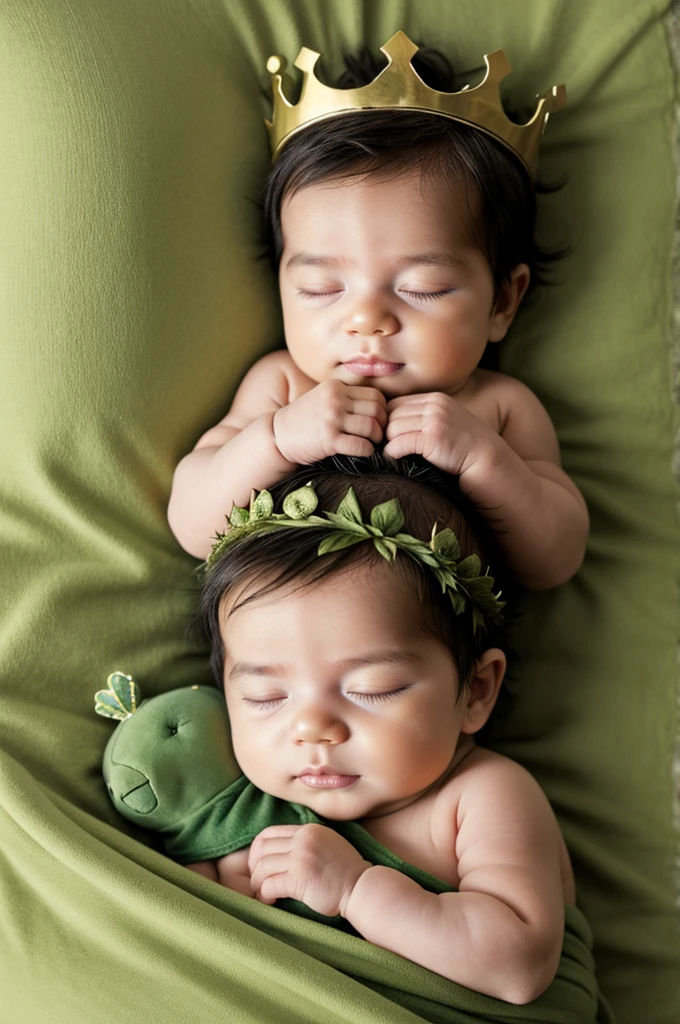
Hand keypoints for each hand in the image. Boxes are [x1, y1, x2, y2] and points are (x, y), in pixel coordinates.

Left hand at [247, 824, 370, 916]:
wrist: (361, 887)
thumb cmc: (344, 870)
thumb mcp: (326, 843)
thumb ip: (305, 841)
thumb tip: (278, 850)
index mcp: (308, 830)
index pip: (268, 833)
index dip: (257, 850)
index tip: (259, 865)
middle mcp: (302, 840)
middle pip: (261, 849)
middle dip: (253, 867)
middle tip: (257, 881)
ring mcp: (301, 858)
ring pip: (262, 867)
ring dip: (257, 883)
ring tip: (263, 893)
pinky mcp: (300, 879)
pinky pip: (269, 884)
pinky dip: (265, 894)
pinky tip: (270, 900)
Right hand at [272, 380, 386, 464]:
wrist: (277, 435)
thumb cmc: (304, 419)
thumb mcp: (323, 398)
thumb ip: (346, 398)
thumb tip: (379, 407)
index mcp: (336, 387)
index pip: (375, 395)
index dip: (383, 410)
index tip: (379, 421)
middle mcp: (335, 399)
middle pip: (377, 410)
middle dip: (382, 424)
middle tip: (378, 435)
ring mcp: (332, 419)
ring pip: (371, 427)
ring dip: (376, 439)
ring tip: (371, 443)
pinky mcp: (329, 440)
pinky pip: (360, 445)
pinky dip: (367, 451)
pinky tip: (364, 452)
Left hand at [383, 392, 497, 476]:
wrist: (486, 460)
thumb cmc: (463, 447)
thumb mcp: (444, 422)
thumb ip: (423, 417)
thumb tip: (388, 425)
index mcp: (435, 398)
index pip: (396, 404)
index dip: (389, 421)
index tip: (390, 437)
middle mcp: (434, 405)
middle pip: (391, 415)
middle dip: (387, 433)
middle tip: (389, 448)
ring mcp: (434, 420)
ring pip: (392, 429)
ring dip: (390, 443)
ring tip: (395, 454)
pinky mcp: (432, 438)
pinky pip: (398, 444)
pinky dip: (392, 453)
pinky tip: (396, 460)